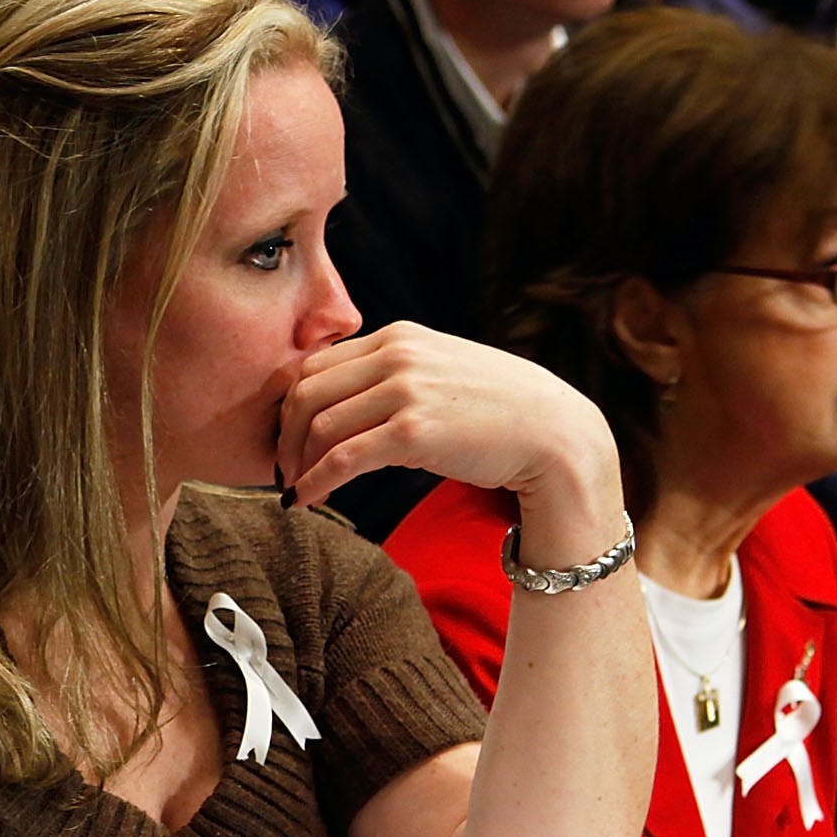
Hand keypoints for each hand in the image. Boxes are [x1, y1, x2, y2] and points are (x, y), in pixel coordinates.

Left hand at [279, 324, 624, 561]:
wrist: (554, 433)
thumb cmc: (497, 410)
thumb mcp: (440, 371)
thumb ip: (393, 374)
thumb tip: (341, 402)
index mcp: (399, 336)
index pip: (315, 365)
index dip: (290, 407)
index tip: (287, 438)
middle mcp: (398, 355)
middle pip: (305, 393)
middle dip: (285, 436)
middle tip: (282, 468)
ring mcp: (406, 390)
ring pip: (318, 426)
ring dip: (297, 463)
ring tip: (295, 487)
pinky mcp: (414, 431)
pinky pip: (342, 459)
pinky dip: (315, 482)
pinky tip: (305, 500)